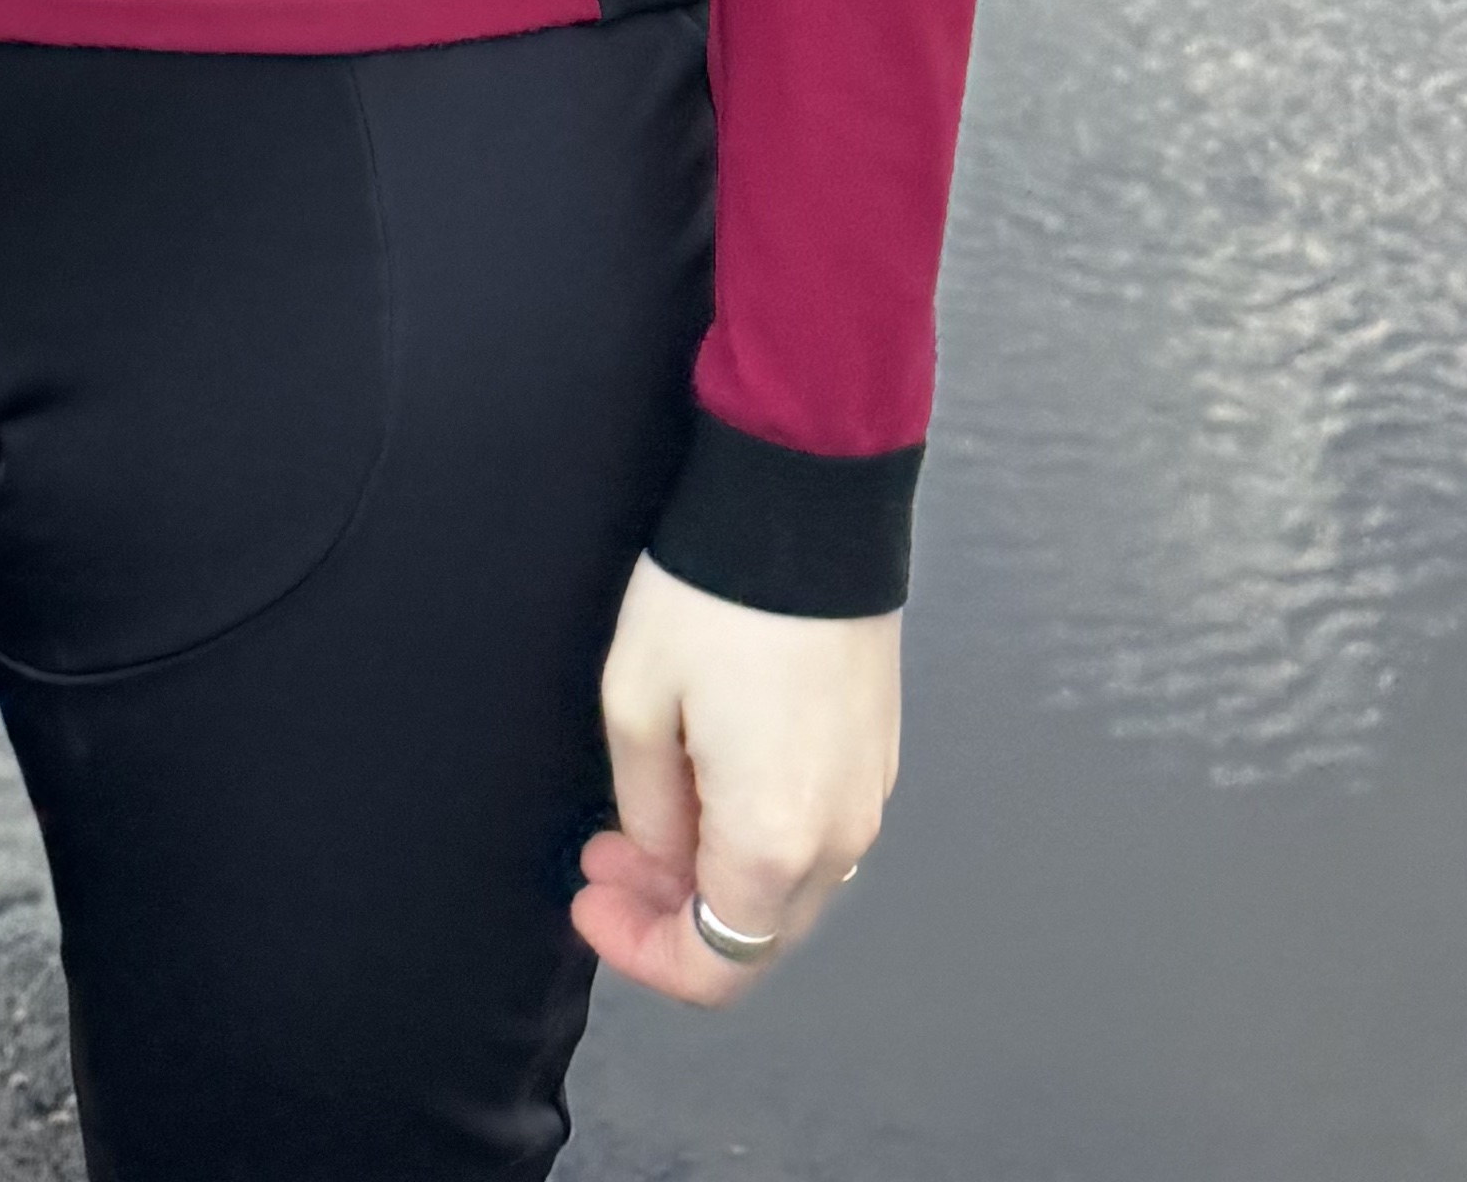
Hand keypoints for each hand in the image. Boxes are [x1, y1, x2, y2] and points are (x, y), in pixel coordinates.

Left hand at [576, 550, 897, 1012]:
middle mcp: (836, 838)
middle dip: (671, 915)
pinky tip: (711, 782)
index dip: (641, 952)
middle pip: (754, 934)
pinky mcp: (878, 753)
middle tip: (605, 858)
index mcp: (772, 841)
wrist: (807, 501)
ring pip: (786, 886)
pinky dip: (759, 835)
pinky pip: (815, 833)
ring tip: (645, 818)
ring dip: (714, 875)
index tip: (589, 895)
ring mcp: (868, 796)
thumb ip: (648, 809)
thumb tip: (664, 855)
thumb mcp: (638, 702)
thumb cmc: (712, 599)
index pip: (713, 965)